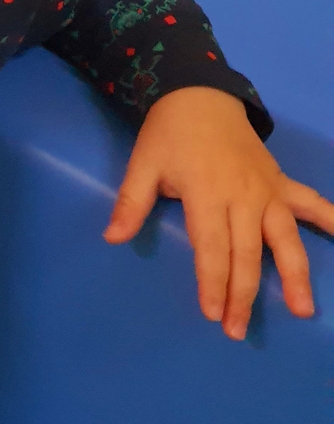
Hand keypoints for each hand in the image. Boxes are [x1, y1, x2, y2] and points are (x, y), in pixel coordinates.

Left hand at [103, 86, 333, 339]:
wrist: (199, 93)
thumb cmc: (168, 133)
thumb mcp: (143, 163)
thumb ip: (130, 202)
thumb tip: (112, 238)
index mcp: (206, 192)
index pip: (212, 247)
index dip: (212, 282)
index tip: (212, 313)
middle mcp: (243, 196)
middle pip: (246, 253)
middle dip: (242, 294)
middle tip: (237, 329)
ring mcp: (267, 190)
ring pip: (285, 238)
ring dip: (294, 275)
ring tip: (303, 310)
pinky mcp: (280, 182)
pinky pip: (311, 202)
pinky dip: (332, 219)